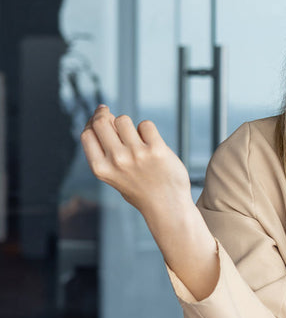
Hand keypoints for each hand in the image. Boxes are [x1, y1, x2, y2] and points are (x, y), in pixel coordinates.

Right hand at [81, 105, 192, 221]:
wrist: (167, 206)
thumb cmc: (140, 188)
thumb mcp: (113, 175)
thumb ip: (106, 151)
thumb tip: (105, 116)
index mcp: (101, 169)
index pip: (86, 135)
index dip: (91, 123)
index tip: (99, 118)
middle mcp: (116, 160)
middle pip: (101, 122)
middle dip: (104, 113)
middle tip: (108, 111)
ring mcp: (136, 154)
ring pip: (123, 120)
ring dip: (129, 125)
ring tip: (137, 138)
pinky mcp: (157, 149)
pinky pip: (146, 125)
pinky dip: (148, 130)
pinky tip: (152, 142)